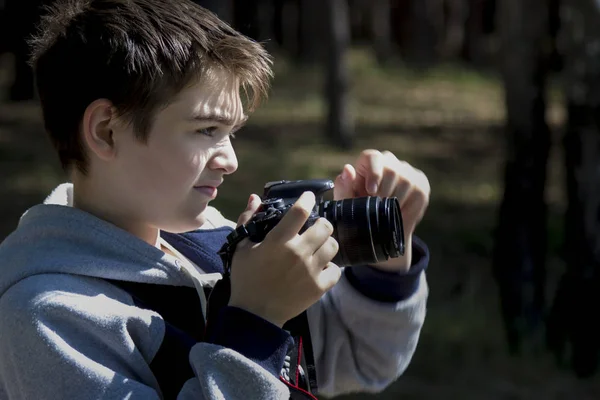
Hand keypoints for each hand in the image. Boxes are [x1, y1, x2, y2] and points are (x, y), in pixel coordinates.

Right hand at [229, 192, 341, 326]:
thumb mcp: (241, 248)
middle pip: (325, 226)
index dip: (307, 199)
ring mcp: (311, 270)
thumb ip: (248, 220)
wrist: (255, 314)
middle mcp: (298, 252)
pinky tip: (321, 266)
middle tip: (315, 227)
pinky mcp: (319, 287)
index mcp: (278, 241)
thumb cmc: (246, 278)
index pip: (300, 211)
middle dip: (321, 223)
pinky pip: (336, 270)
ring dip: (327, 243)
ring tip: (318, 247)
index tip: (308, 197)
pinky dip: (330, 267)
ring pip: (333, 246)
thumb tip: (255, 198)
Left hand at [333, 149, 429, 272]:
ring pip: (405, 182)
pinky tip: (398, 214)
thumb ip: (343, 187)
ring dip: (394, 202)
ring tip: (385, 213)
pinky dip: (407, 208)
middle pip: (391, 171)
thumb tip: (348, 169)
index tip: (371, 192)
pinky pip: (417, 193)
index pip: (372, 157)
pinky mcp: (421, 183)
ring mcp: (407, 171)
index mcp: (368, 162)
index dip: (374, 173)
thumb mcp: (346, 203)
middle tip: (376, 209)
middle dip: (383, 194)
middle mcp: (389, 161)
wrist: (379, 228)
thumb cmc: (358, 209)